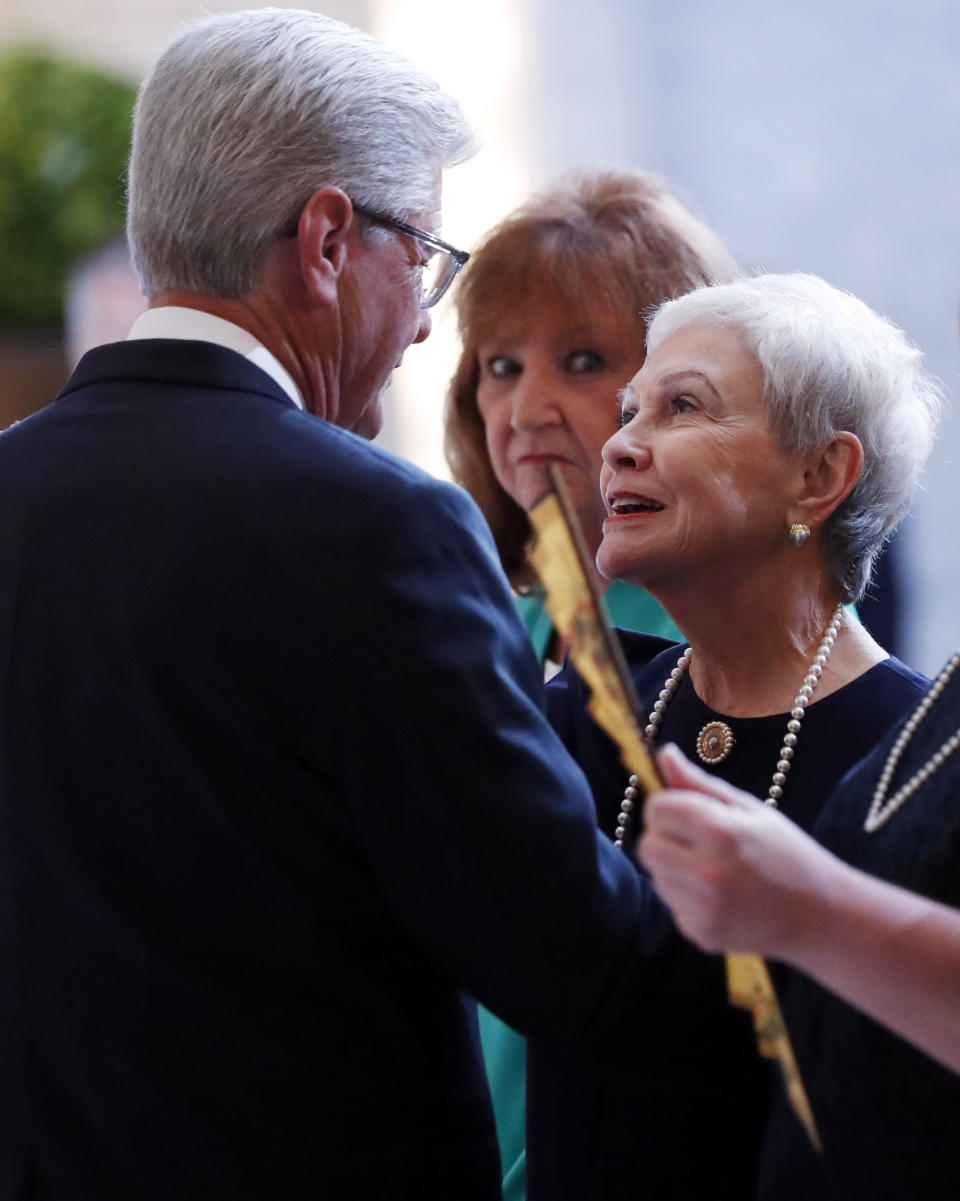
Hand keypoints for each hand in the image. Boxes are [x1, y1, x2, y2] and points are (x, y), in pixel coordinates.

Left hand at [638, 744, 840, 959]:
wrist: (822, 915)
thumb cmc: (787, 853)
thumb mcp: (749, 808)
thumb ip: (699, 783)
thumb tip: (664, 752)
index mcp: (719, 832)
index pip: (656, 809)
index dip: (669, 807)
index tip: (689, 813)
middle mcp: (707, 873)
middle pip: (646, 846)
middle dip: (666, 839)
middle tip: (700, 842)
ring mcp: (703, 909)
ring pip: (656, 877)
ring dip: (675, 869)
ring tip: (716, 870)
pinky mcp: (701, 934)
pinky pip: (672, 905)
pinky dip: (688, 899)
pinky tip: (722, 897)